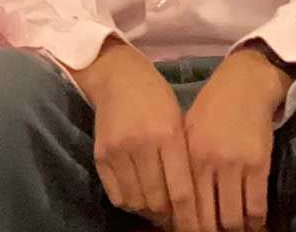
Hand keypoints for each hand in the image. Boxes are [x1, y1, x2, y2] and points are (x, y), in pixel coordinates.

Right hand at [73, 41, 199, 231]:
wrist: (118, 77)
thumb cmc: (157, 98)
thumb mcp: (179, 122)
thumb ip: (183, 159)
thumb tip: (189, 202)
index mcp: (168, 134)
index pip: (181, 190)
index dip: (189, 217)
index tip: (195, 229)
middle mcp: (142, 144)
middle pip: (157, 201)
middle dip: (169, 215)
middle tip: (175, 215)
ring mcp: (118, 150)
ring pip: (136, 202)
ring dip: (148, 210)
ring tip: (157, 206)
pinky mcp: (100, 155)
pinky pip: (116, 195)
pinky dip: (129, 202)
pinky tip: (139, 195)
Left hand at [182, 48, 287, 230]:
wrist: (246, 83)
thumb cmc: (213, 107)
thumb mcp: (188, 131)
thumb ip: (184, 165)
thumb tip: (178, 204)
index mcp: (188, 156)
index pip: (185, 206)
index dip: (188, 227)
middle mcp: (209, 163)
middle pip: (207, 218)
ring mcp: (235, 165)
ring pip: (233, 218)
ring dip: (233, 230)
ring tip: (233, 230)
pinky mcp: (259, 164)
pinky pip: (256, 206)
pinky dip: (255, 221)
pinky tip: (253, 222)